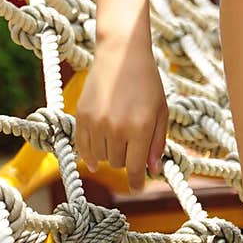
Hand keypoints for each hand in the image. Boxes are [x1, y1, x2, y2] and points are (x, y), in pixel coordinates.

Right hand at [75, 37, 168, 191]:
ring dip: (109, 155)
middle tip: (132, 147)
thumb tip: (152, 170)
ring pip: (101, 157)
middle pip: (118, 163)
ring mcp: (97, 123)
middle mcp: (116, 128)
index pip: (136, 168)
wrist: (121, 54)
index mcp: (140, 128)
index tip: (138, 188)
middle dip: (127, 160)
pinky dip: (89, 155)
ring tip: (117, 139)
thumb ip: (157, 142)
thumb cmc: (147, 81)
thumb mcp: (160, 111)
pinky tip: (94, 159)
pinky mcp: (82, 116)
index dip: (137, 182)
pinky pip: (83, 147)